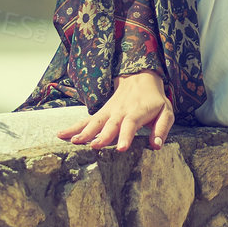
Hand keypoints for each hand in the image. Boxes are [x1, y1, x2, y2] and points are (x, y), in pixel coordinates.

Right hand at [57, 69, 174, 150]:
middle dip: (102, 135)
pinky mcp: (101, 112)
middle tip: (94, 146)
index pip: (130, 125)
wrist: (140, 78)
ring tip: (74, 141)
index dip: (125, 136)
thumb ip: (162, 129)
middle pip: (110, 125)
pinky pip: (86, 120)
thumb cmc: (154, 100)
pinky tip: (61, 135)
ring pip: (95, 122)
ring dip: (84, 131)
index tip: (120, 148)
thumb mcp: (166, 112)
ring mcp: (108, 112)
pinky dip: (74, 127)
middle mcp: (120, 112)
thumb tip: (156, 145)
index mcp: (137, 112)